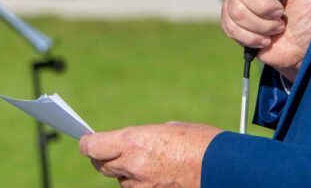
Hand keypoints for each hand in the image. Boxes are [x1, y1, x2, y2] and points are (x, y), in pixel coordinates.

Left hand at [79, 122, 221, 186]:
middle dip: (104, 157)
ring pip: (121, 180)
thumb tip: (128, 145)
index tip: (86, 139)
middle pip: (102, 165)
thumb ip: (141, 138)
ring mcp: (141, 187)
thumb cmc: (199, 141)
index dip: (87, 143)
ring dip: (126, 171)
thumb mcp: (166, 129)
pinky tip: (158, 174)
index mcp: (132, 142)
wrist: (223, 168)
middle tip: (109, 149)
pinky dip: (141, 183)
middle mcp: (132, 166)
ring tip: (147, 161)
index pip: (92, 147)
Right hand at [220, 0, 310, 80]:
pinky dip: (251, 37)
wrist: (306, 47)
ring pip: (236, 9)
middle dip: (264, 6)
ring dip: (261, 25)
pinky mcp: (233, 20)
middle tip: (282, 14)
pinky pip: (229, 25)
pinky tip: (265, 38)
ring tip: (277, 27)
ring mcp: (240, 0)